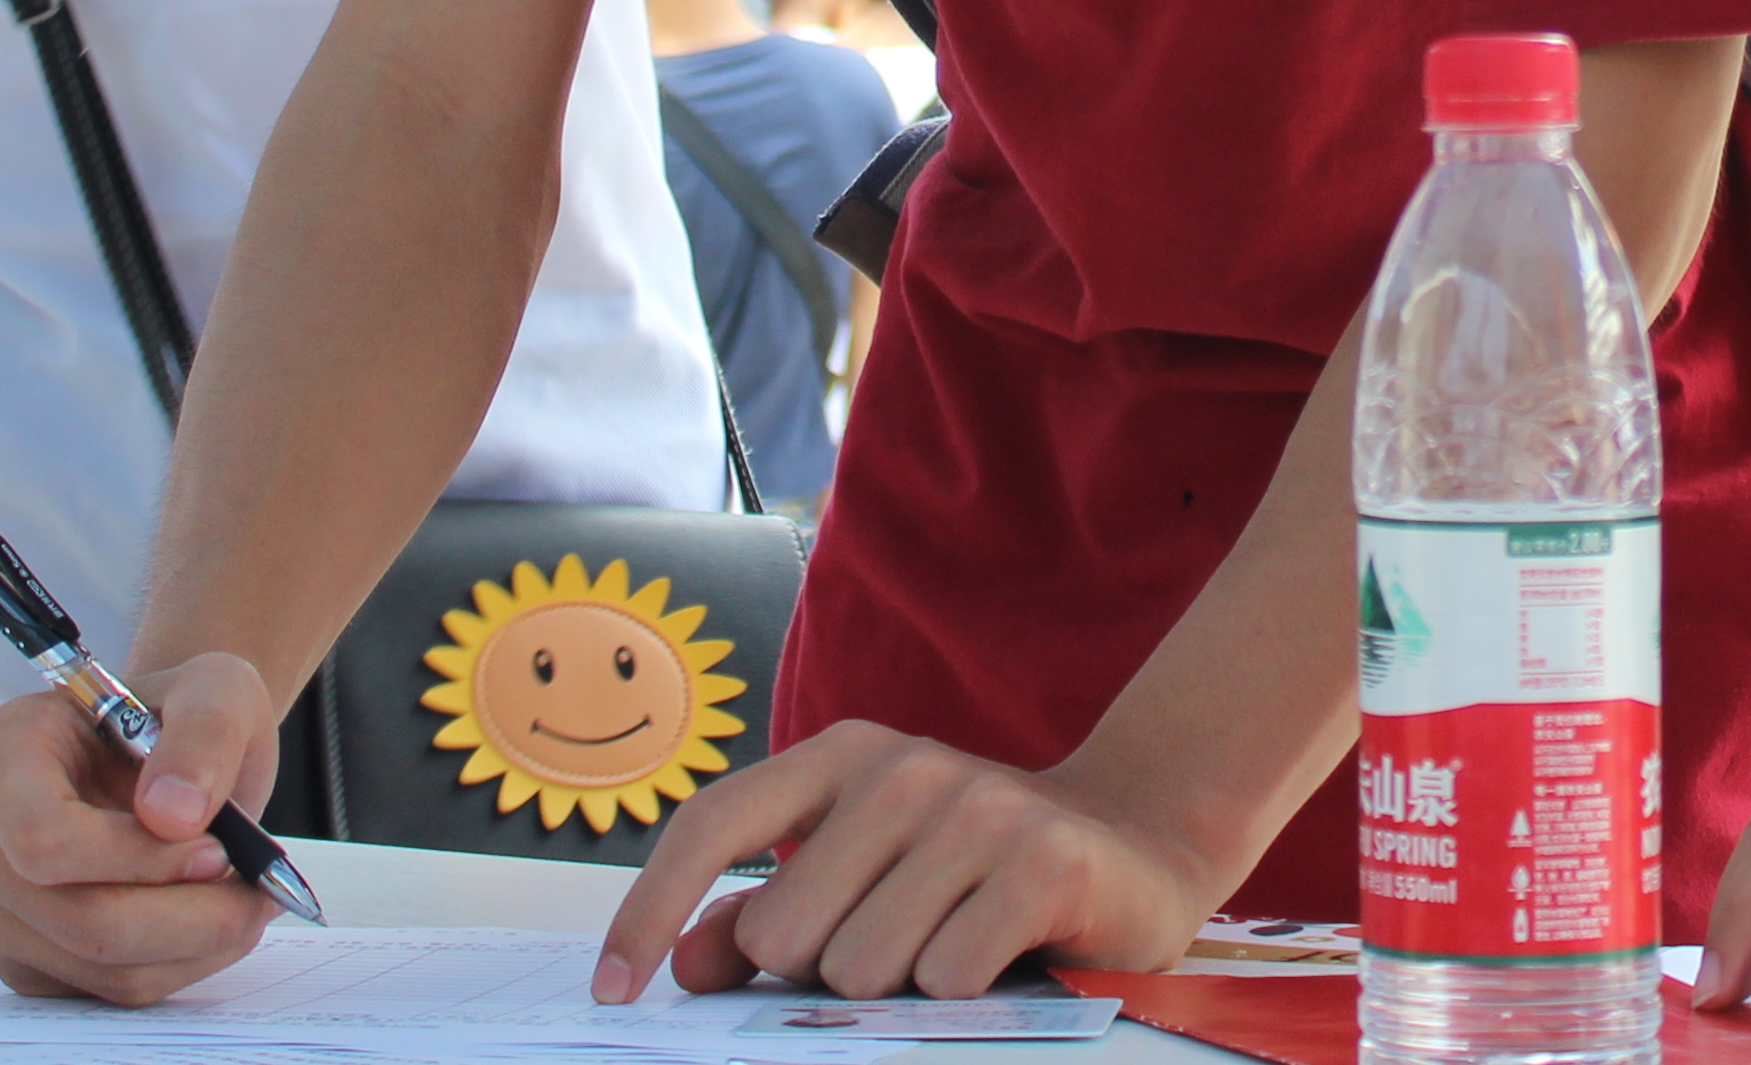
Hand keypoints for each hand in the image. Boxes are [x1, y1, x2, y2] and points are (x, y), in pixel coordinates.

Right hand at [0, 656, 288, 1005]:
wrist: (169, 759)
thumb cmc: (181, 717)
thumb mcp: (217, 690)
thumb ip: (204, 734)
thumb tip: (175, 815)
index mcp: (2, 748)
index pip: (43, 838)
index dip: (137, 859)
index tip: (216, 849)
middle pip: (77, 916)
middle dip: (187, 914)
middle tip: (255, 889)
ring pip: (97, 964)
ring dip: (193, 943)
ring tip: (243, 898)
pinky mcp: (22, 957)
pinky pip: (104, 988)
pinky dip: (175, 963)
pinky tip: (204, 917)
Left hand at [589, 721, 1219, 1004]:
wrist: (1136, 841)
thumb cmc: (970, 871)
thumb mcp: (861, 876)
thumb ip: (765, 915)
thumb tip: (683, 964)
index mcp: (842, 757)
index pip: (715, 825)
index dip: (649, 910)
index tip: (614, 991)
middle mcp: (903, 767)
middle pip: (785, 932)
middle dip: (819, 975)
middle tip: (891, 949)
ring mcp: (975, 808)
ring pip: (860, 968)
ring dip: (897, 989)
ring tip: (949, 950)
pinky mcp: (1041, 861)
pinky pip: (946, 979)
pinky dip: (963, 994)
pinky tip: (1001, 956)